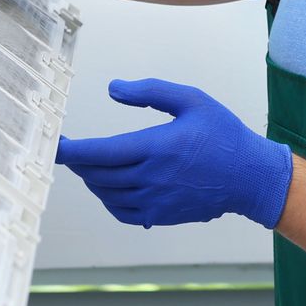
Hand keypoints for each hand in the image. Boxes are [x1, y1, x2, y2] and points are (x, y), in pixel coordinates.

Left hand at [55, 79, 292, 229]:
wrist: (250, 177)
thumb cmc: (223, 135)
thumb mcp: (190, 100)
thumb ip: (149, 92)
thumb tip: (113, 89)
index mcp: (156, 148)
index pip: (100, 153)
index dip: (72, 151)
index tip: (55, 145)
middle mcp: (151, 178)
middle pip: (98, 175)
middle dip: (78, 162)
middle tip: (69, 149)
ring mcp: (155, 201)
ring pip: (107, 194)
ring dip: (92, 180)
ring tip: (88, 165)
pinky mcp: (161, 215)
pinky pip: (122, 213)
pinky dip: (108, 200)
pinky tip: (110, 187)